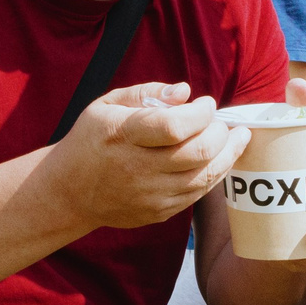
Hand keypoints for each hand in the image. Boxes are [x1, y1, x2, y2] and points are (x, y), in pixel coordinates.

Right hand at [48, 81, 248, 229]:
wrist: (68, 192)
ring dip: (228, 154)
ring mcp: (149, 195)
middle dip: (221, 133)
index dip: (201, 113)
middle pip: (198, 153)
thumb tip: (185, 92)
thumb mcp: (107, 105)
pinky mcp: (158, 213)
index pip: (175, 126)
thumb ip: (147, 93)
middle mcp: (137, 168)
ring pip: (205, 176)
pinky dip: (213, 174)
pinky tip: (219, 159)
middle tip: (222, 121)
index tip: (205, 103)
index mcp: (123, 136)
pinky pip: (197, 194)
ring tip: (237, 138)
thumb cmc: (91, 140)